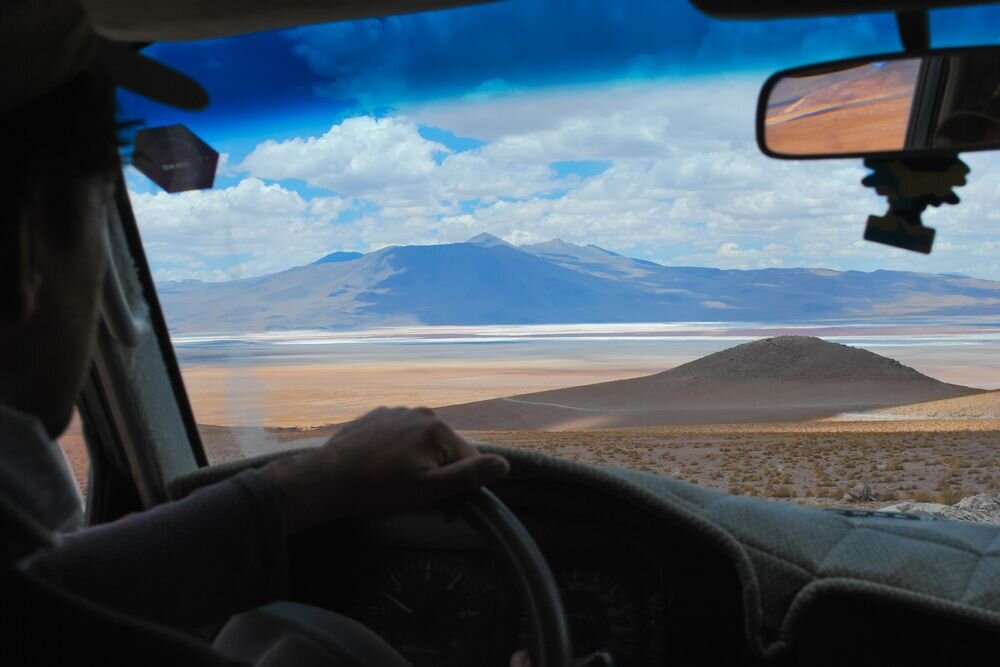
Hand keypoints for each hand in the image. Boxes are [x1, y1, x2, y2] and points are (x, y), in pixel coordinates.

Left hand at [261, 407, 509, 533]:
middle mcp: (420, 411)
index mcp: (437, 428)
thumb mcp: (428, 490)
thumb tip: (505, 465)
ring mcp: (396, 410)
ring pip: (421, 442)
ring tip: (393, 483)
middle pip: (445, 448)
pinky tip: (380, 468)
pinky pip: (399, 435)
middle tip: (413, 495)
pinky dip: (397, 451)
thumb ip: (468, 476)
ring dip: (417, 461)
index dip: (459, 485)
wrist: (325, 479)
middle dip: (438, 472)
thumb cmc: (379, 489)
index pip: (468, 460)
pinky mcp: (375, 416)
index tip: (440, 505)